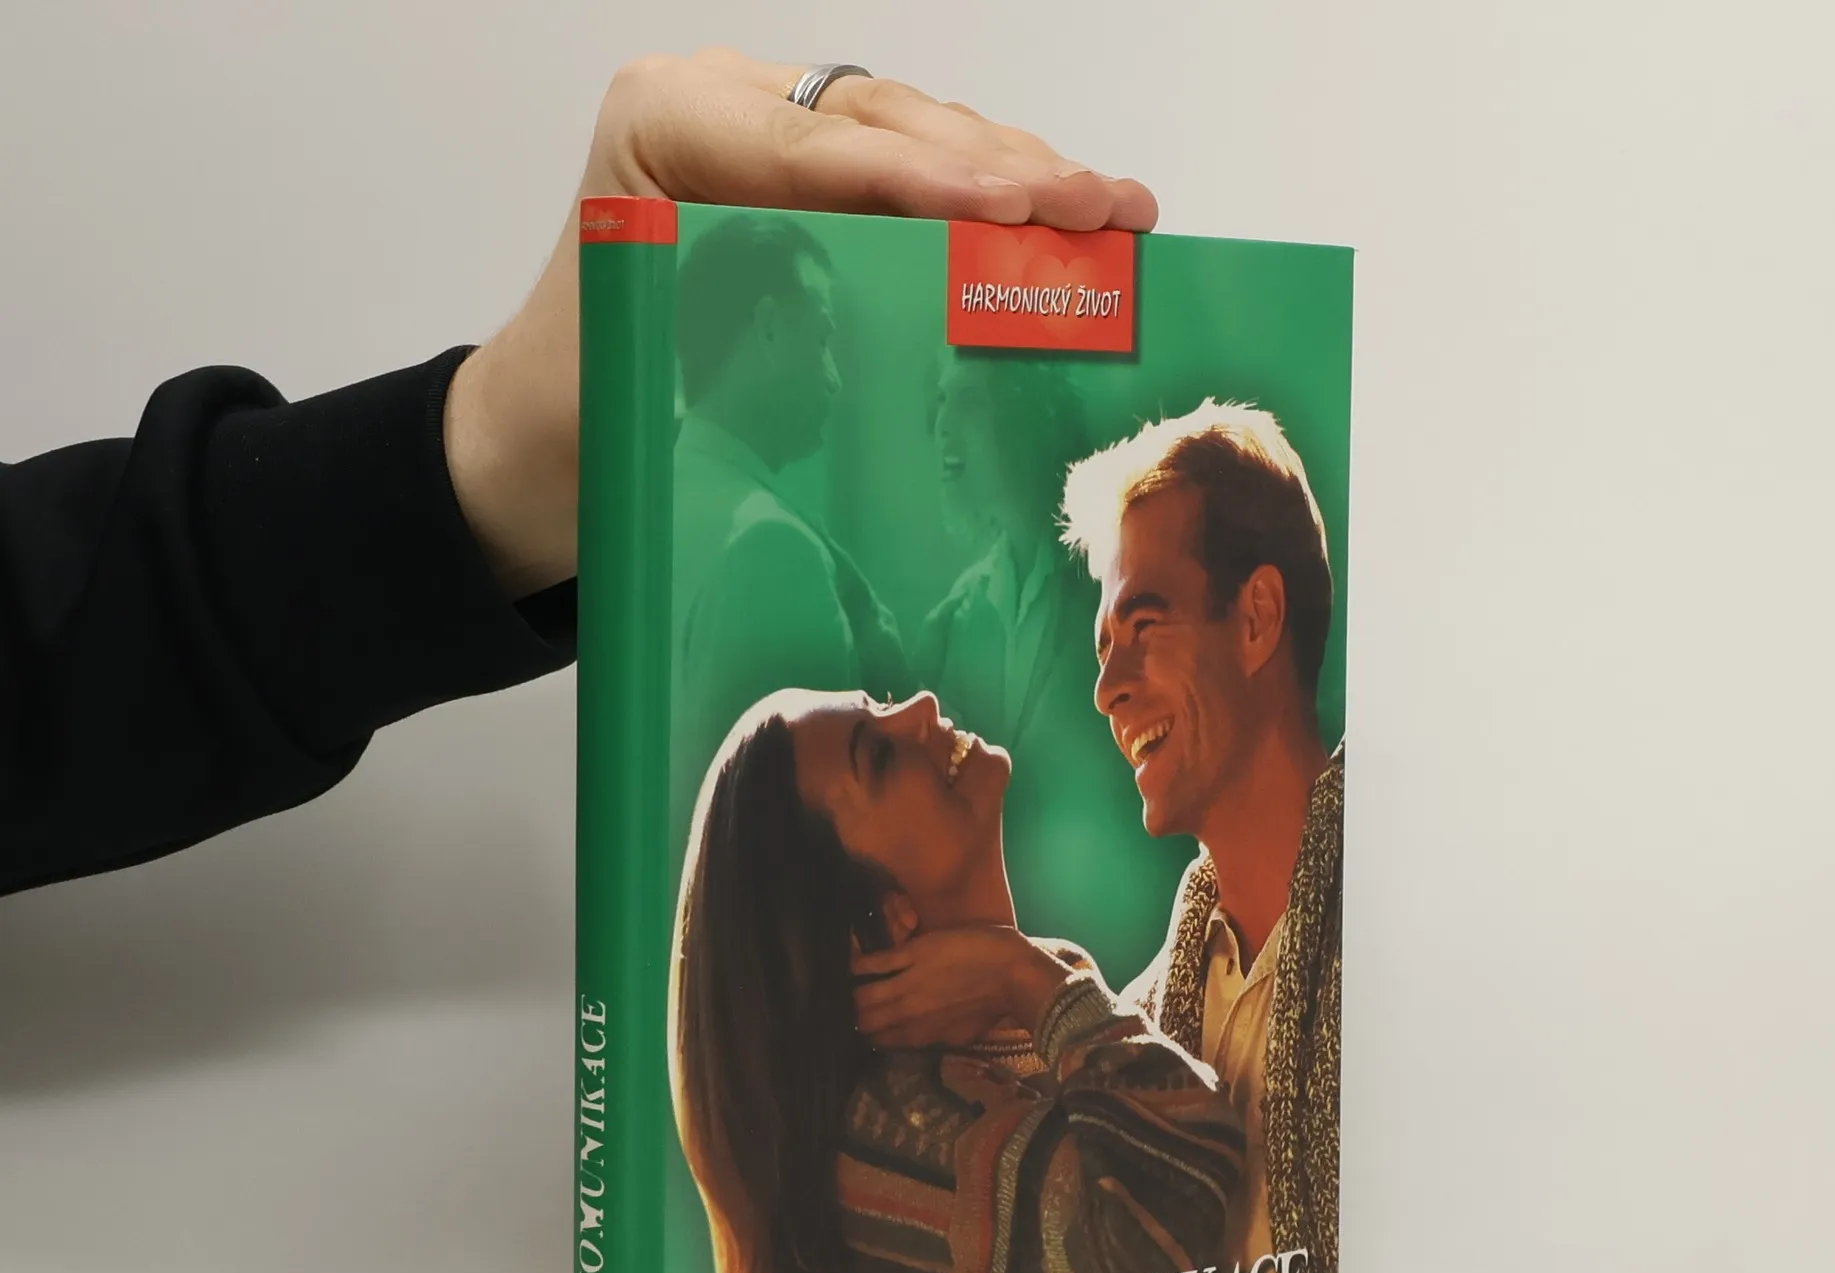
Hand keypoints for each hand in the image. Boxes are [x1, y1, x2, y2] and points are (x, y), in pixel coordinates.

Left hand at [445, 48, 1158, 597]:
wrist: (546, 436)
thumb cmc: (588, 411)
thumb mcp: (663, 367)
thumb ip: (771, 321)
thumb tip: (913, 315)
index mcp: (666, 124)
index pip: (819, 147)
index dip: (926, 179)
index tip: (1013, 212)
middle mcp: (725, 104)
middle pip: (888, 126)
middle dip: (1002, 172)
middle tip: (1102, 210)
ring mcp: (774, 133)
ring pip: (918, 138)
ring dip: (1023, 180)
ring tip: (1118, 213)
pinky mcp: (814, 178)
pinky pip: (916, 175)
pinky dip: (996, 202)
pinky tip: (1073, 220)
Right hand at [853, 926, 1069, 1047]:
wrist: (1013, 974)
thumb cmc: (996, 1004)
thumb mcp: (965, 1031)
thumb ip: (940, 1035)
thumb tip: (926, 1036)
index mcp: (923, 1035)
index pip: (882, 1041)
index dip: (868, 1035)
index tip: (859, 1028)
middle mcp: (909, 1015)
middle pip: (866, 1022)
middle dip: (853, 1016)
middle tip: (843, 1006)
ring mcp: (908, 984)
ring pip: (863, 996)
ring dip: (850, 992)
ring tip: (840, 985)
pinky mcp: (912, 956)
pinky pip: (873, 963)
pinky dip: (856, 964)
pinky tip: (848, 964)